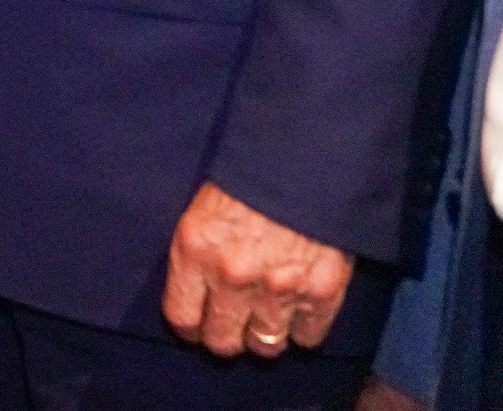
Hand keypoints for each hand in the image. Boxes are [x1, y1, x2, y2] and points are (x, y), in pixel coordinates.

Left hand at [162, 182, 352, 358]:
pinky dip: (303, 331)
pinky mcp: (321, 292)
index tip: (197, 327)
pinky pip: (308, 337)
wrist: (306, 157)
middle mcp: (232, 277)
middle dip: (226, 337)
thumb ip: (197, 254)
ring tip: (266, 322)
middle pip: (222, 340)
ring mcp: (278, 288)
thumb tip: (195, 293)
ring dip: (264, 337)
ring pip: (265, 346)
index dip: (191, 328)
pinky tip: (299, 315)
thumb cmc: (248, 177)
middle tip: (233, 327)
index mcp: (194, 251)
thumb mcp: (202, 209)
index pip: (181, 317)